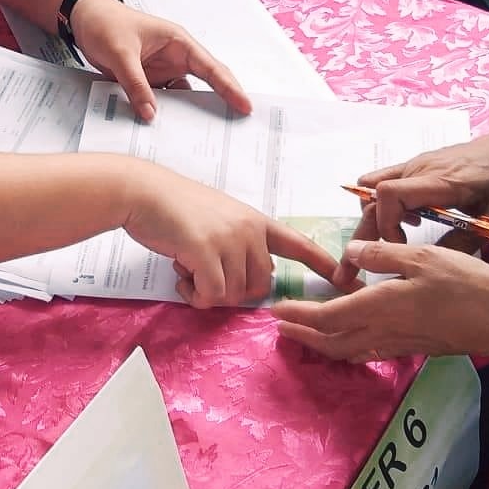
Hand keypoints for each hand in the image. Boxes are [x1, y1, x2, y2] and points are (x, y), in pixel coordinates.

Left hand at [66, 0, 250, 121]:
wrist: (83, 19)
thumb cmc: (105, 23)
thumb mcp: (120, 53)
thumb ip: (135, 83)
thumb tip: (150, 114)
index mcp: (178, 43)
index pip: (210, 67)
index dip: (229, 87)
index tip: (245, 106)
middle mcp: (175, 58)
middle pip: (204, 85)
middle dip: (218, 104)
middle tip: (233, 128)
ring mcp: (162, 71)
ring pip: (182, 98)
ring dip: (187, 115)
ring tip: (198, 139)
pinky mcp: (148, 81)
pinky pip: (161, 101)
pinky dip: (163, 115)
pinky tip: (165, 132)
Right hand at [122, 161, 338, 308]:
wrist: (143, 192)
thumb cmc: (174, 207)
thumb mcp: (218, 217)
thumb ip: (237, 244)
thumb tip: (242, 279)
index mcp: (255, 220)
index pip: (298, 243)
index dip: (322, 264)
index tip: (346, 281)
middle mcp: (248, 229)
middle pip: (260, 285)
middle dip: (232, 290)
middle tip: (204, 275)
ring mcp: (228, 239)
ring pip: (235, 293)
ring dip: (209, 293)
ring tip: (188, 271)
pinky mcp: (205, 251)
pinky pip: (212, 295)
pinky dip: (196, 296)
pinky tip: (182, 279)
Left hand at [272, 240, 488, 364]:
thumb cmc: (469, 284)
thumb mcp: (424, 257)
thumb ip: (384, 254)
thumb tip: (352, 250)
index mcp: (382, 307)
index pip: (328, 316)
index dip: (300, 314)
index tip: (277, 311)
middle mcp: (385, 331)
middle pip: (331, 341)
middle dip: (302, 334)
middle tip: (278, 325)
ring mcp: (400, 343)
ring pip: (348, 350)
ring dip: (320, 343)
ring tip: (301, 333)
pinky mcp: (413, 347)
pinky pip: (368, 352)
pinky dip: (346, 348)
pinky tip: (345, 339)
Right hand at [351, 116, 488, 251]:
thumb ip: (464, 243)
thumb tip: (431, 270)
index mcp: (439, 182)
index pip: (389, 195)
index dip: (385, 225)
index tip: (399, 250)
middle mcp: (420, 169)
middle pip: (372, 196)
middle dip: (364, 232)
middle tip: (360, 264)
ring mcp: (417, 163)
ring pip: (374, 188)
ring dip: (375, 216)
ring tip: (392, 240)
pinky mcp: (419, 163)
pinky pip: (387, 181)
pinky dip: (386, 203)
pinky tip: (411, 221)